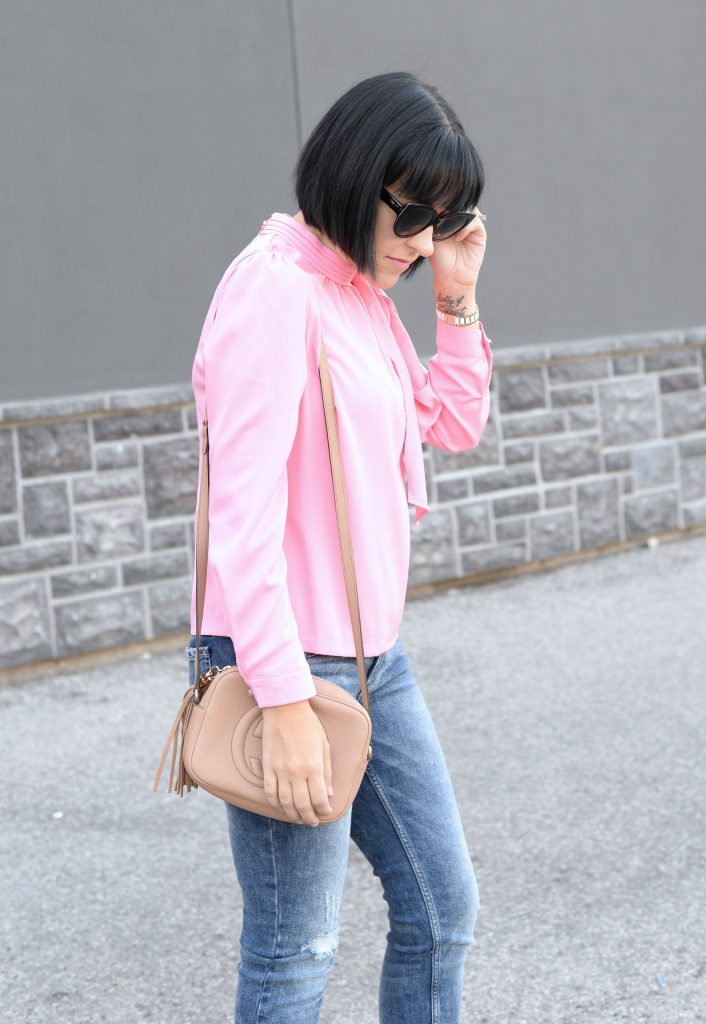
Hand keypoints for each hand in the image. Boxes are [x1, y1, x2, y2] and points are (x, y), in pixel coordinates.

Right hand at [260, 700, 333, 824]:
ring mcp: (280, 771)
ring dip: (293, 815)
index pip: (319, 799)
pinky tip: (281, 807)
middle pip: (303, 805)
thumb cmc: (308, 724)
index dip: (323, 810)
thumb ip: (327, 771)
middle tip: (312, 822)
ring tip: (299, 819)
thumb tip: (329, 793)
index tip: (326, 812)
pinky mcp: (268, 767)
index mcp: (314, 767)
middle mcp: (297, 772)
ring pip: (285, 802)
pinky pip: (269, 791)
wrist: (285, 709)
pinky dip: (274, 803)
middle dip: (309, 818)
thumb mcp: (324, 745)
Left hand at [429, 206, 486, 288]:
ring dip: (458, 217)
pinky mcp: (480, 234)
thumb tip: (432, 205)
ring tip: (449, 227)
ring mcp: (471, 226)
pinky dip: (466, 226)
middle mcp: (462, 221)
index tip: (435, 207)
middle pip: (460, 204)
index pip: (449, 203)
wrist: (451, 276)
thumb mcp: (432, 237)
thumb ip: (434, 221)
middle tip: (442, 213)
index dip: (443, 203)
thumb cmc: (439, 260)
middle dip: (451, 207)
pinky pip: (475, 222)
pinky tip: (457, 237)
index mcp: (450, 219)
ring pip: (468, 210)